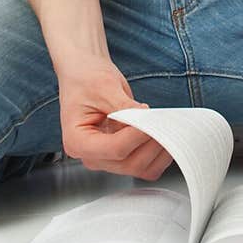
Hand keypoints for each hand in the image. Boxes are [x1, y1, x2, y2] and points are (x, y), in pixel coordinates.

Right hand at [56, 60, 173, 181]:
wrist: (83, 75)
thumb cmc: (86, 79)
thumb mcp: (104, 87)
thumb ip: (125, 107)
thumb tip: (147, 120)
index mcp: (78, 141)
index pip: (115, 149)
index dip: (137, 135)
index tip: (150, 118)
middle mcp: (91, 156)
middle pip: (129, 163)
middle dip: (150, 143)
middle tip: (163, 121)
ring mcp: (106, 158)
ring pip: (140, 168)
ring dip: (158, 150)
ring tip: (165, 125)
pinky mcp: (120, 156)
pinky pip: (144, 165)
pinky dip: (158, 154)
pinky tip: (162, 133)